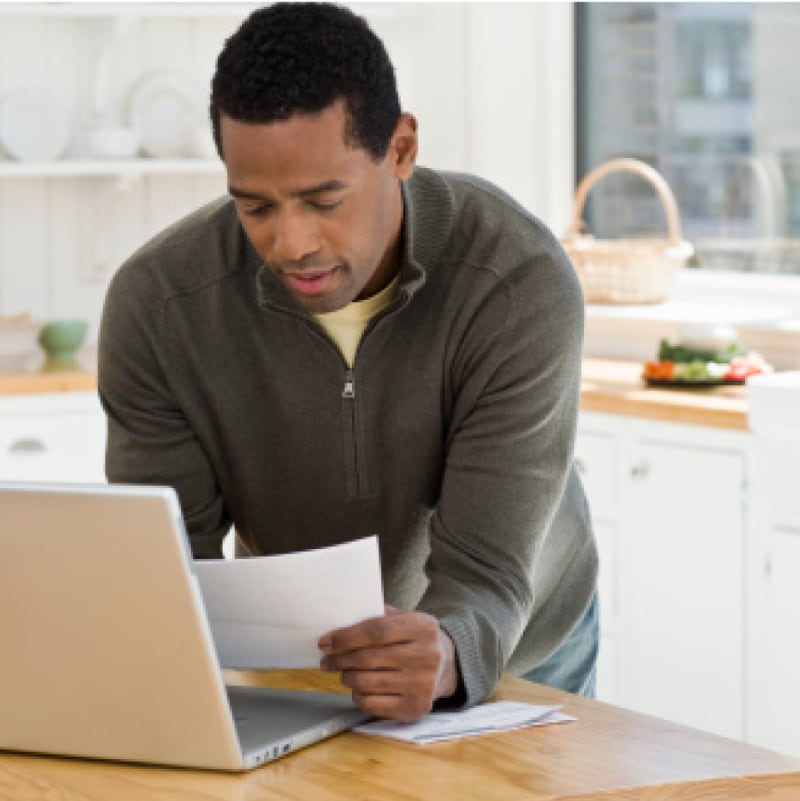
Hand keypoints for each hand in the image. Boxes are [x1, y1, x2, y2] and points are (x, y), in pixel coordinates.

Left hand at [318, 606, 458, 722]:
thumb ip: (378, 617)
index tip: (325, 641)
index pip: (375, 631)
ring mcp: (421, 684)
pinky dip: (358, 696)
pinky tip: (359, 688)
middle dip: (339, 659)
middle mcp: (425, 656)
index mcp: (422, 628)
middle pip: (367, 658)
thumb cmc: (416, 640)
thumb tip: (339, 622)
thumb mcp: (406, 619)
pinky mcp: (415, 707)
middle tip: (327, 659)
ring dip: (346, 677)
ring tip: (344, 672)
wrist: (447, 667)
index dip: (346, 637)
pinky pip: (371, 704)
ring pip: (366, 682)